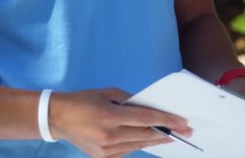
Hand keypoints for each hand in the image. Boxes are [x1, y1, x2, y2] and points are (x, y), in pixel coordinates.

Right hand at [48, 87, 191, 157]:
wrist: (57, 118)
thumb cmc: (84, 100)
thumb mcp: (109, 93)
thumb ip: (132, 101)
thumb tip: (152, 109)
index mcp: (109, 116)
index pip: (145, 120)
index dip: (166, 121)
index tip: (183, 123)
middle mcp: (108, 136)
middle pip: (145, 135)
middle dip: (168, 133)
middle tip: (186, 131)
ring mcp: (105, 150)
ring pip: (139, 145)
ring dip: (157, 140)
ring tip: (172, 135)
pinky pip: (128, 150)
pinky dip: (139, 143)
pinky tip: (150, 138)